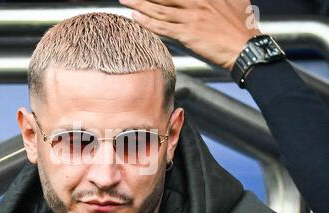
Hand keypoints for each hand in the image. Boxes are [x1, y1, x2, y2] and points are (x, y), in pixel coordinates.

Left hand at [120, 0, 261, 69]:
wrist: (246, 48)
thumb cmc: (243, 27)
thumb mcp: (237, 1)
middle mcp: (195, 3)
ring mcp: (190, 18)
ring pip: (159, 9)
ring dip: (139, 4)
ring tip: (125, 0)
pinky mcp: (187, 34)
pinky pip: (162, 27)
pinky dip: (147, 22)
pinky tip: (135, 17)